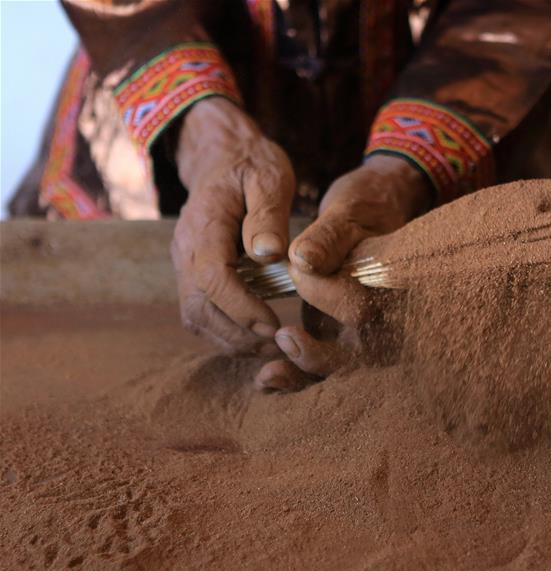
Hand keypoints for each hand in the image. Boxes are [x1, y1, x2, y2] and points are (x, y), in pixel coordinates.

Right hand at [171, 98, 295, 353]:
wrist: (222, 155)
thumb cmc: (251, 165)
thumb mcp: (269, 178)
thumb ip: (268, 215)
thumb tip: (268, 255)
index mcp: (204, 226)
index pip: (213, 279)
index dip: (242, 307)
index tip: (274, 324)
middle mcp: (185, 251)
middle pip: (198, 308)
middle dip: (237, 333)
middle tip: (278, 345)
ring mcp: (184, 264)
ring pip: (195, 317)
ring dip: (230, 339)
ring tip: (270, 346)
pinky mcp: (192, 274)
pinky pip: (200, 312)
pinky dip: (225, 331)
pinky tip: (255, 335)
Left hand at [254, 154, 430, 390]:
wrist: (374, 215)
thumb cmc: (365, 208)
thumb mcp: (348, 211)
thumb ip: (329, 237)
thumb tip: (304, 259)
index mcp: (393, 285)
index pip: (363, 308)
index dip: (331, 296)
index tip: (301, 265)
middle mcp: (387, 317)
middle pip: (359, 356)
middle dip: (318, 356)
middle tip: (284, 337)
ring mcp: (367, 333)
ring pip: (341, 369)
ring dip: (303, 374)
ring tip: (267, 376)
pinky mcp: (344, 339)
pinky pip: (324, 368)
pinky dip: (296, 378)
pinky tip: (266, 380)